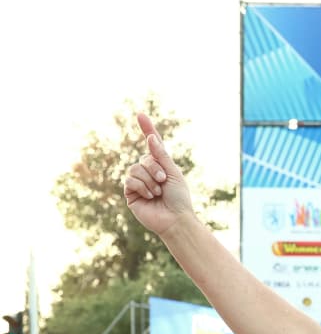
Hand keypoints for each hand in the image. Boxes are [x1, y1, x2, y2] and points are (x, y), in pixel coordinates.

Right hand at [123, 113, 195, 235]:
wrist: (175, 219)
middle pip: (143, 158)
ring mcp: (138, 181)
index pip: (152, 144)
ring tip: (158, 192)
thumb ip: (161, 156)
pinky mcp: (130, 192)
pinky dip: (142, 187)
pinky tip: (150, 197)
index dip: (146, 129)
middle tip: (163, 181)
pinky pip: (130, 180)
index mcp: (161, 165)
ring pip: (134, 169)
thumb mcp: (173, 173)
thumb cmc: (179, 198)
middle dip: (154, 168)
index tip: (141, 114)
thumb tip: (151, 138)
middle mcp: (148, 171)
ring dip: (149, 180)